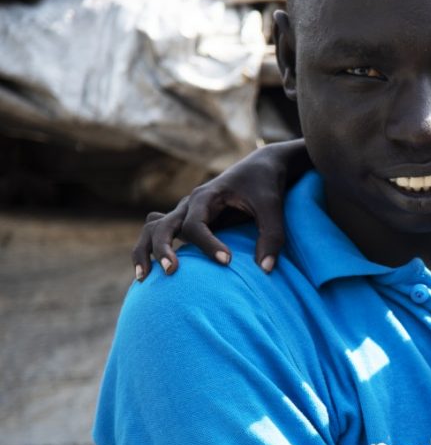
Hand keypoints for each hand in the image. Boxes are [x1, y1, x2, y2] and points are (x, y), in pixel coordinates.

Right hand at [131, 139, 308, 279]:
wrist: (261, 166)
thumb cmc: (266, 185)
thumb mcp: (273, 207)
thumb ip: (272, 237)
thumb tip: (266, 270)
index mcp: (207, 196)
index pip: (195, 225)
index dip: (208, 245)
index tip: (227, 261)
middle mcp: (190, 204)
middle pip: (163, 226)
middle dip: (162, 249)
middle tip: (171, 272)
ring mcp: (187, 212)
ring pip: (154, 228)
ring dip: (145, 250)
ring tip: (143, 278)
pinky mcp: (189, 220)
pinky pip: (162, 232)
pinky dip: (153, 248)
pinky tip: (153, 273)